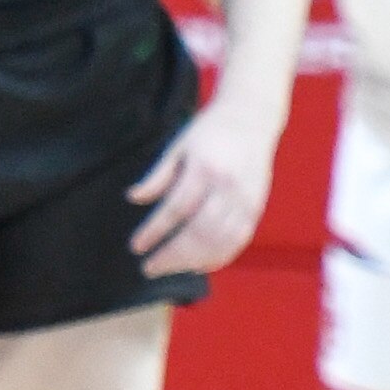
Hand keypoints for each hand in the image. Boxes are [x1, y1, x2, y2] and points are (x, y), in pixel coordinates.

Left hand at [128, 100, 279, 277]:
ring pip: (220, 241)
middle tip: (149, 268)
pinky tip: (201, 266)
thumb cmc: (209, 131)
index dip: (154, 232)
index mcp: (204, 169)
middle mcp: (228, 187)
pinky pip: (239, 240)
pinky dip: (220, 257)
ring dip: (194, 261)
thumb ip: (158, 175)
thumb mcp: (178, 146)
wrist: (251, 119)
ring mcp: (246, 199)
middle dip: (173, 255)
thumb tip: (133, 199)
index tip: (136, 248)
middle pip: (199, 232)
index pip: (176, 209)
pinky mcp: (256, 207)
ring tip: (172, 269)